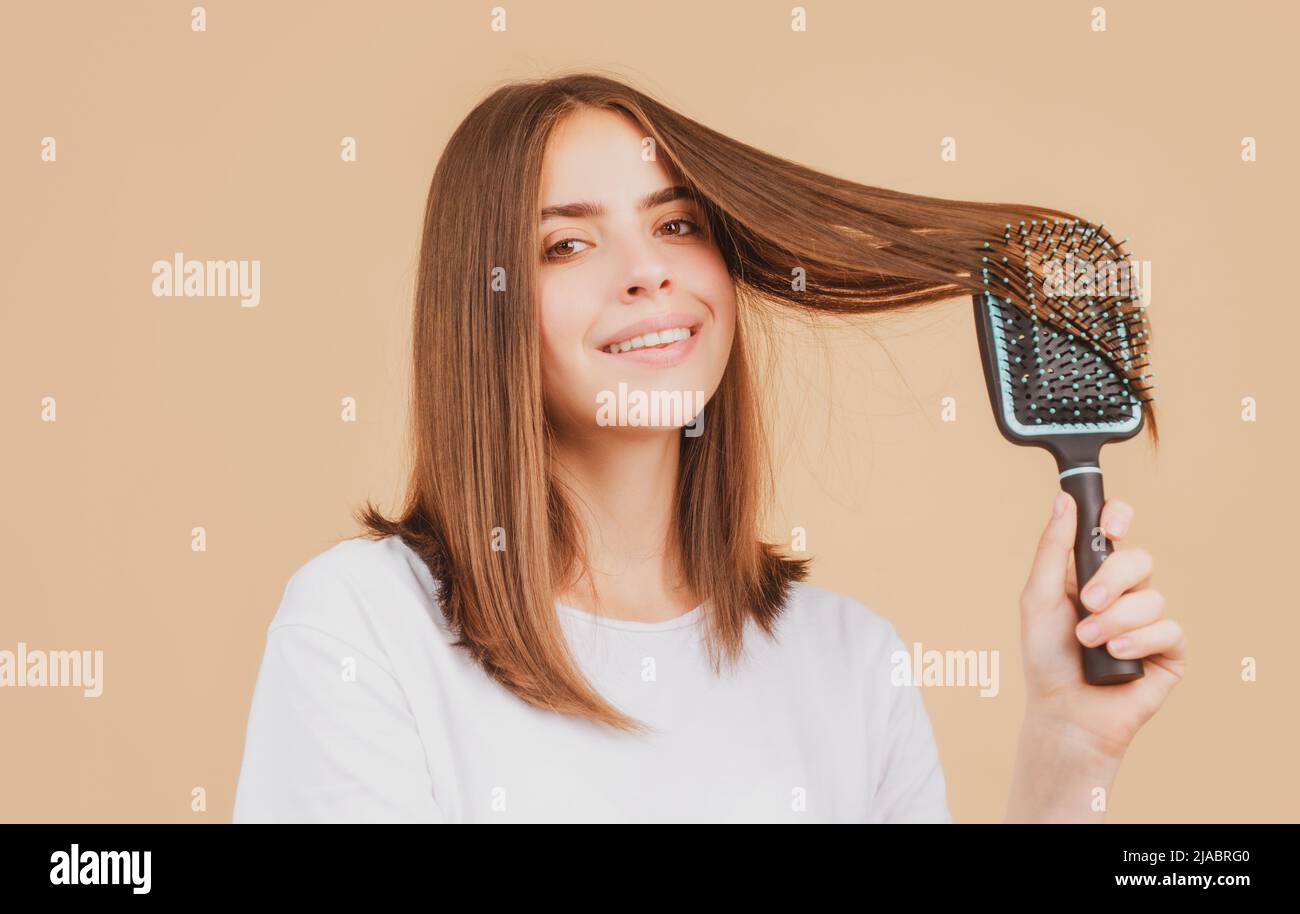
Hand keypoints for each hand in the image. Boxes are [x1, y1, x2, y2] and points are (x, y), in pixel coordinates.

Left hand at [1018, 491, 1186, 761]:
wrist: (1063, 710)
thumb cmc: (1046, 656)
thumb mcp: (1038, 598)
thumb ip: (1053, 549)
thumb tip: (1064, 500)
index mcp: (1091, 573)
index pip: (1116, 529)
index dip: (1119, 517)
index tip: (1111, 526)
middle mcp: (1124, 592)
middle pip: (1139, 559)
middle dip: (1113, 580)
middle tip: (1087, 604)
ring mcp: (1148, 620)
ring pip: (1152, 597)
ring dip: (1116, 621)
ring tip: (1089, 642)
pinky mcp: (1169, 651)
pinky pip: (1169, 629)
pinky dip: (1139, 641)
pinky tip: (1117, 656)